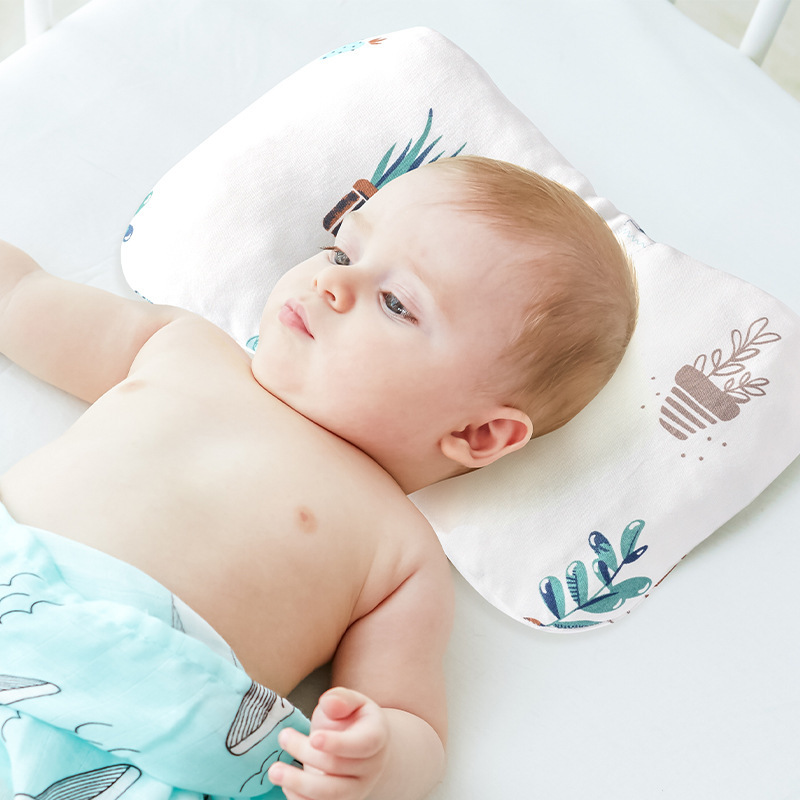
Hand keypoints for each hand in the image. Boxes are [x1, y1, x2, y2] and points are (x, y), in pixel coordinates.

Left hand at [268, 687, 389, 799]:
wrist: (361, 747)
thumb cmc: (352, 720)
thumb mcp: (351, 702)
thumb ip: (341, 699)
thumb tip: (329, 704)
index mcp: (376, 737)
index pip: (363, 744)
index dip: (338, 743)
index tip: (314, 738)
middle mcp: (371, 768)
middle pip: (338, 767)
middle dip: (307, 754)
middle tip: (283, 737)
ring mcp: (357, 790)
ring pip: (330, 794)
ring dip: (299, 784)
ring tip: (275, 771)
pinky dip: (300, 799)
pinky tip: (286, 785)